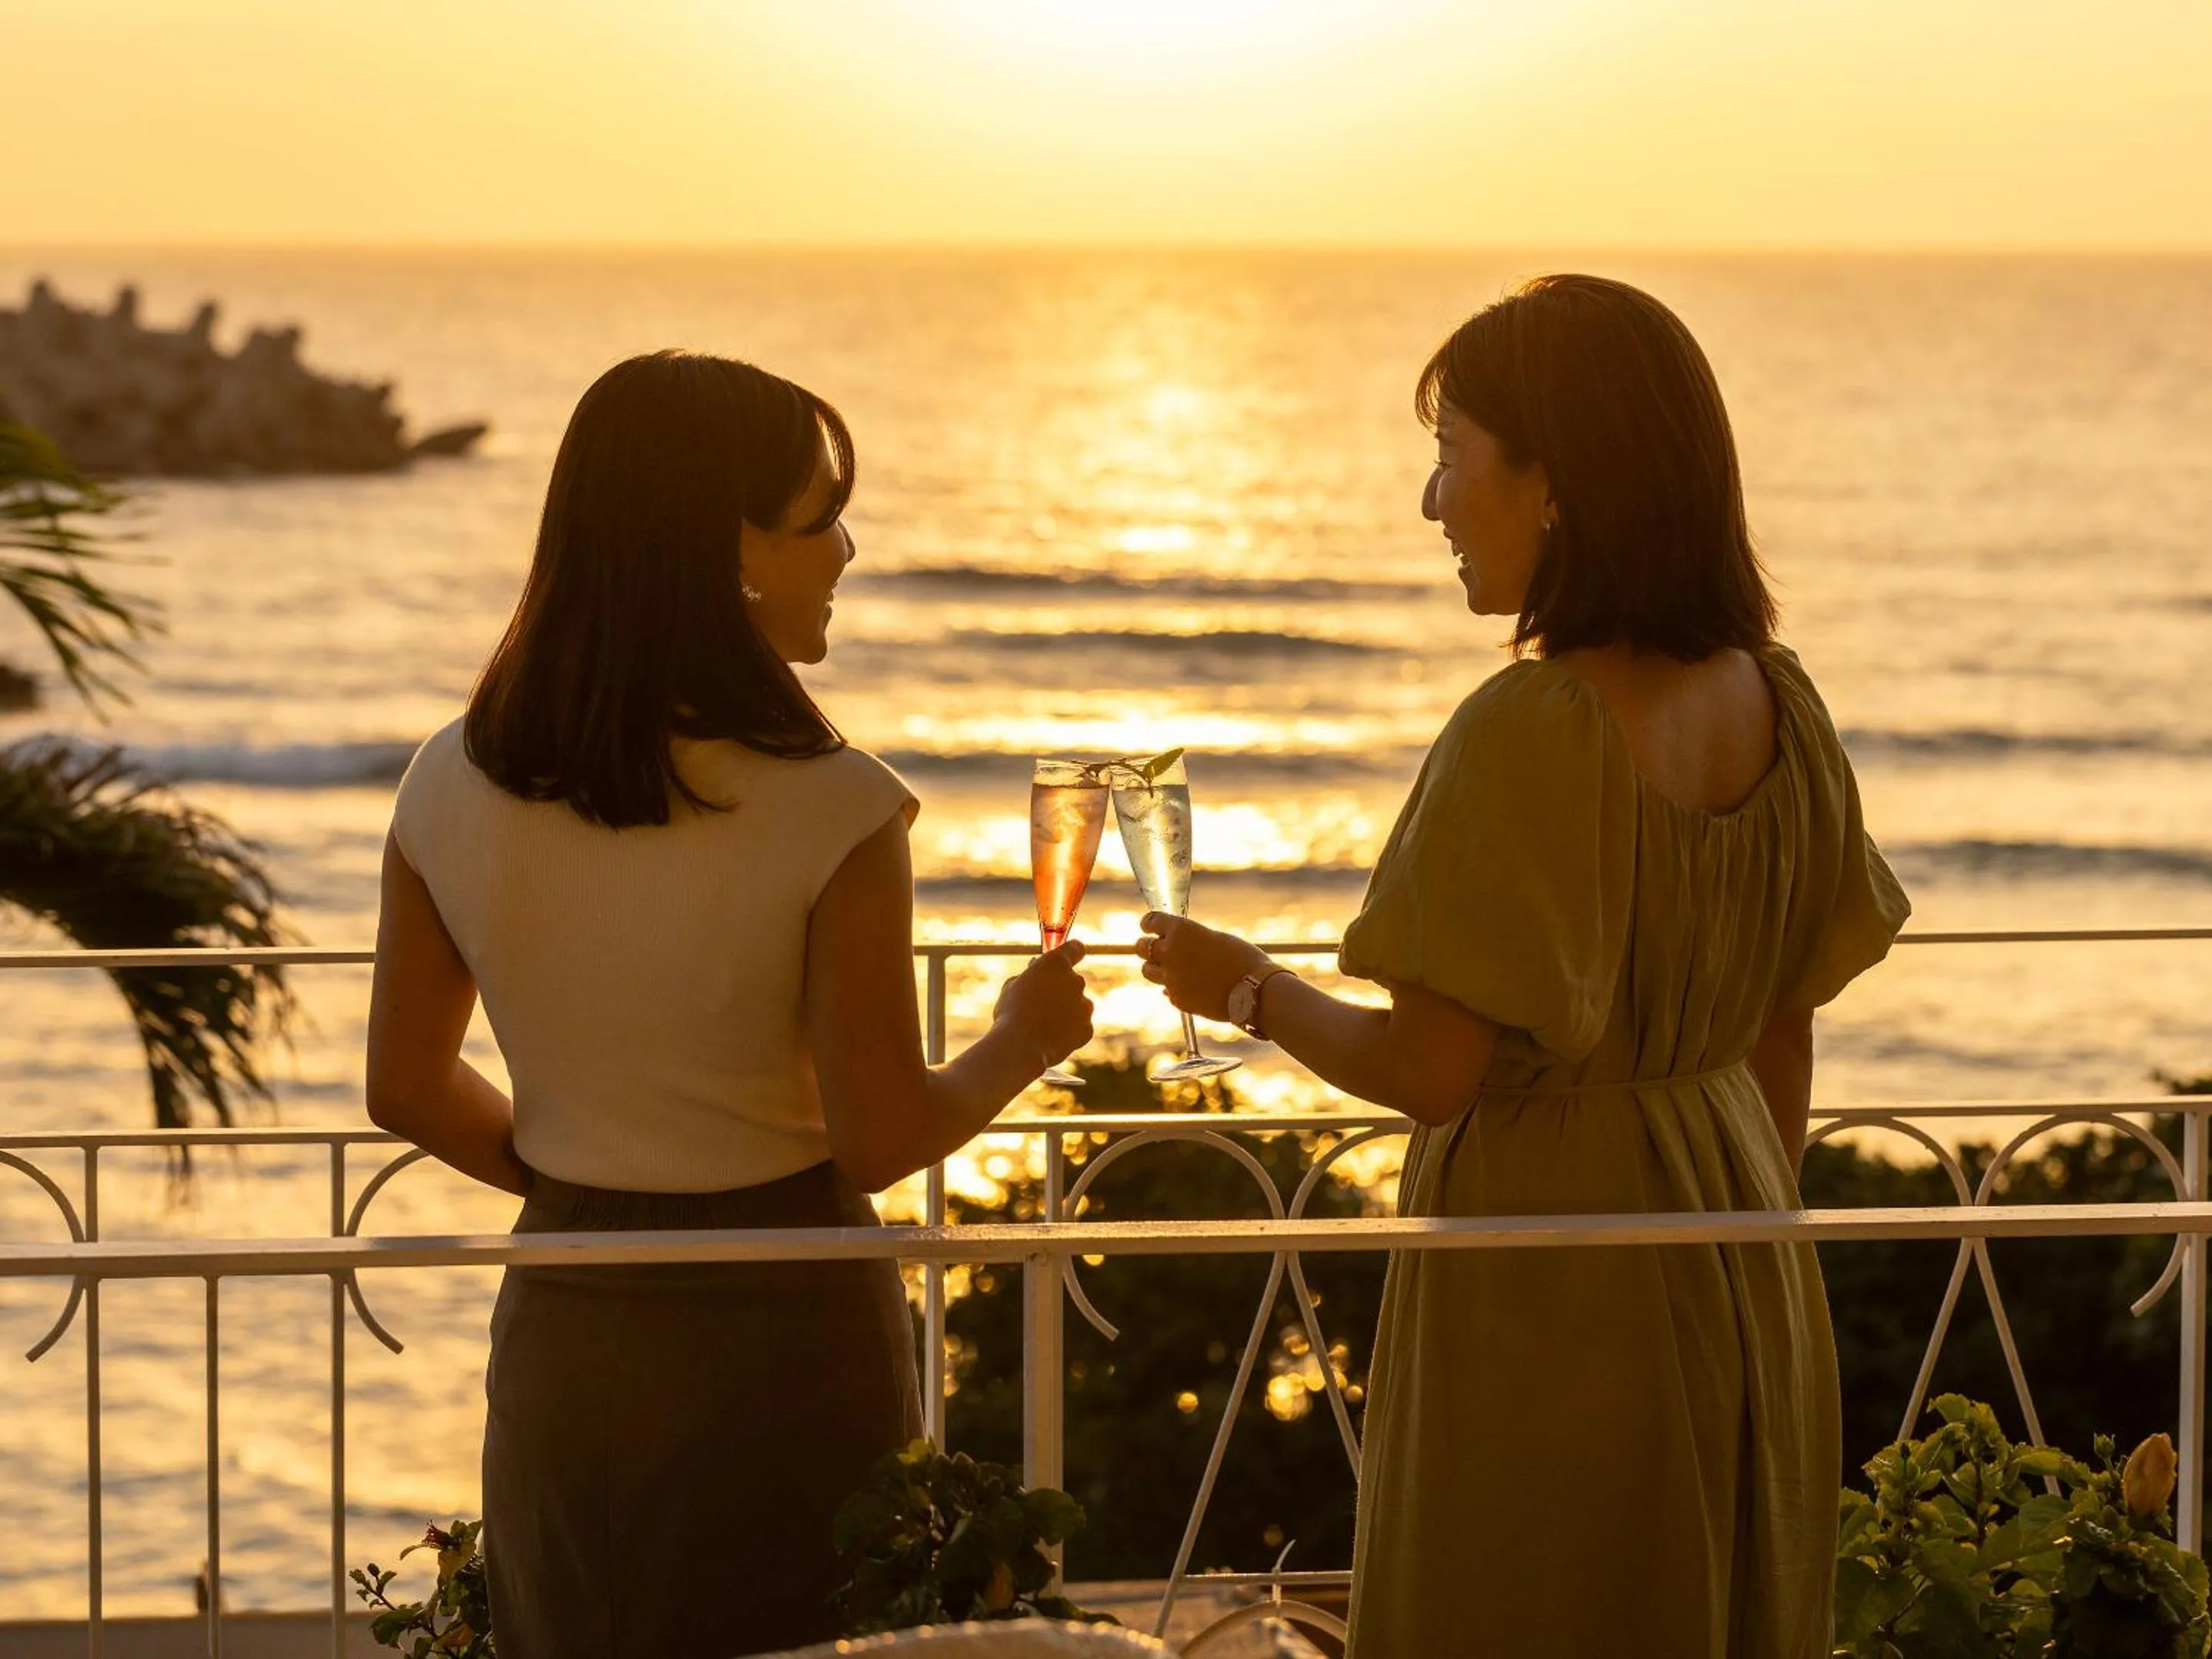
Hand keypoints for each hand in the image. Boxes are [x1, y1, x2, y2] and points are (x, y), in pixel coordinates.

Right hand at [993, 940, 1093, 1067]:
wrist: (1020, 1048)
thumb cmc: (1011, 1014)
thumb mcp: (1013, 986)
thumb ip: (1030, 975)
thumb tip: (1035, 971)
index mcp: (1056, 964)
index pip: (1075, 948)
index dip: (1072, 952)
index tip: (1069, 956)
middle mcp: (1076, 981)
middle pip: (1073, 980)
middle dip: (1061, 988)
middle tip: (1042, 1001)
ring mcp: (1085, 1005)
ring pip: (1077, 1005)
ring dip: (1066, 1010)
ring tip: (1042, 1025)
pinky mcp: (1087, 1028)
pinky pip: (1079, 1026)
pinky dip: (1069, 1031)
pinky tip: (1051, 1037)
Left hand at [1136, 913, 1269, 1021]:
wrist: (1256, 990)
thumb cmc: (1243, 959)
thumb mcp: (1214, 939)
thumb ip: (1191, 941)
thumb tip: (1174, 946)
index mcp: (1181, 930)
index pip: (1150, 921)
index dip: (1149, 923)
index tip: (1149, 926)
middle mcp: (1171, 952)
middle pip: (1141, 947)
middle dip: (1147, 946)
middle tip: (1155, 947)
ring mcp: (1171, 978)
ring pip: (1147, 970)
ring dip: (1156, 967)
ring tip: (1172, 968)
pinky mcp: (1177, 999)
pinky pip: (1166, 990)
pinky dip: (1173, 987)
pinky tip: (1190, 985)